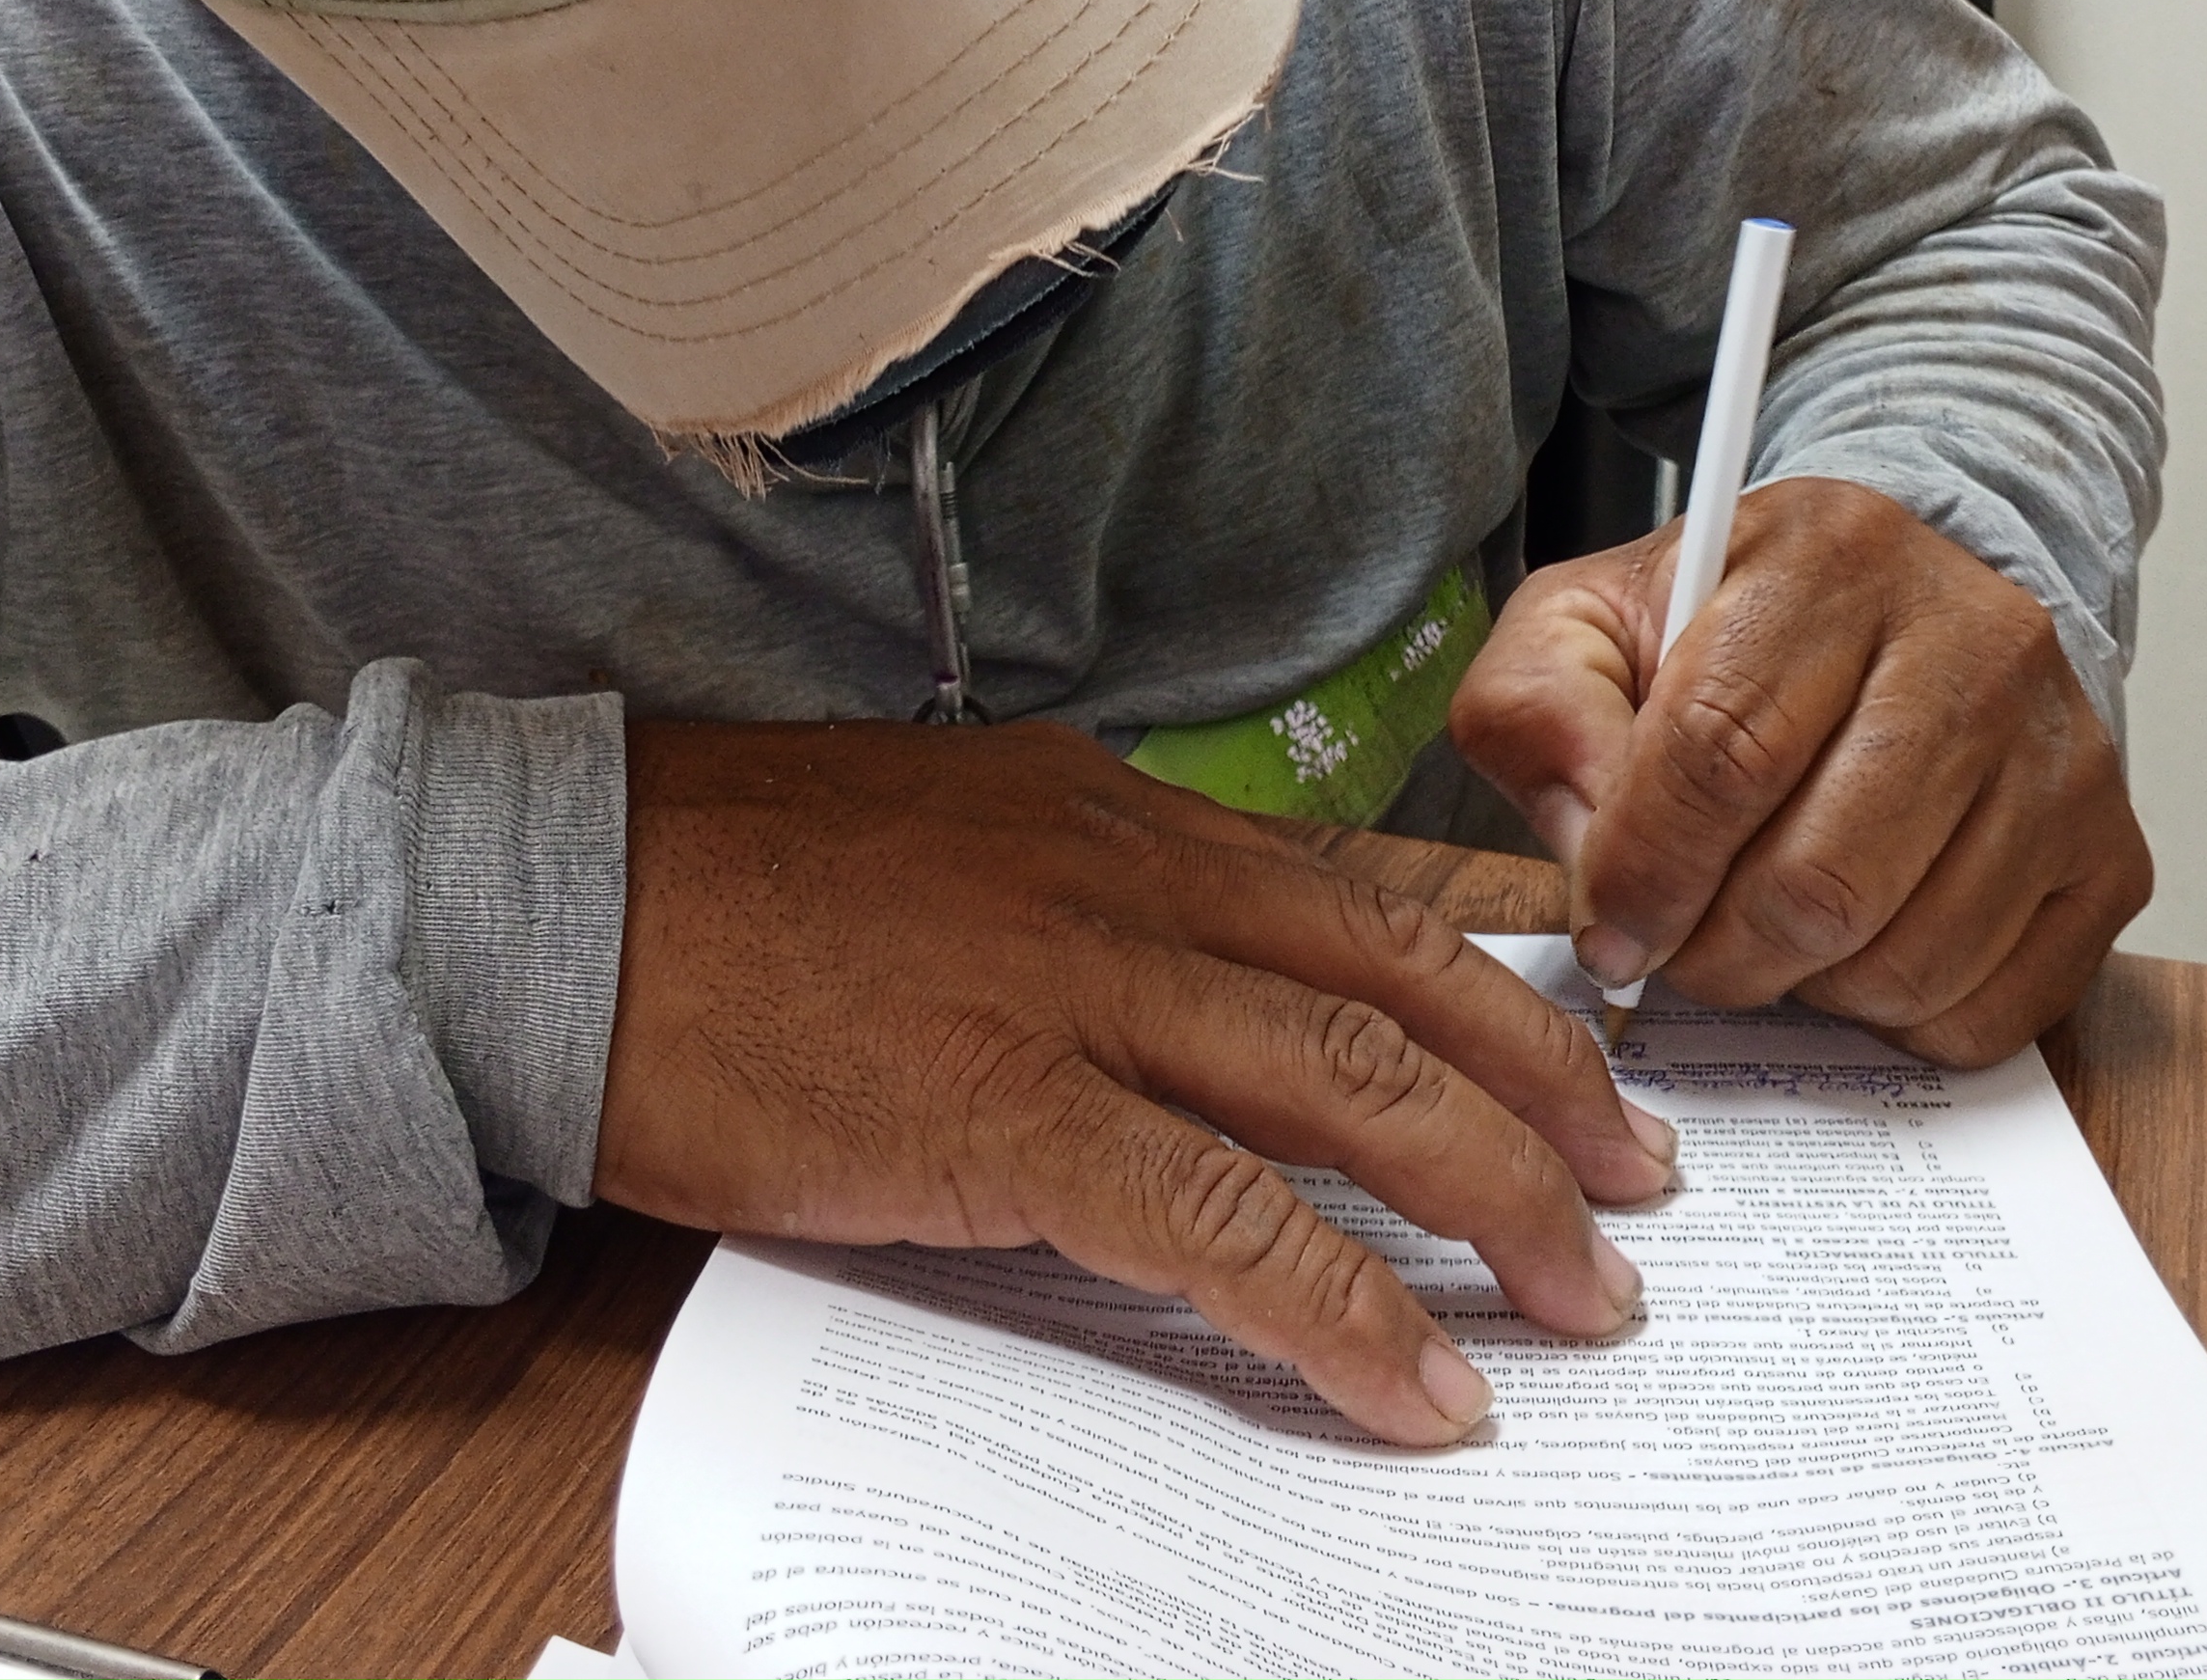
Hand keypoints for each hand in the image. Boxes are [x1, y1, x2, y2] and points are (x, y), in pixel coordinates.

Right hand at [593, 719, 1676, 1445]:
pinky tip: (1415, 1385)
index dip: (1503, 971)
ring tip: (1583, 1299)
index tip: (1591, 1039)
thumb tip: (1194, 982)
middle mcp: (1129, 882)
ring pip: (1351, 1089)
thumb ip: (1087, 897)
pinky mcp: (1003, 1114)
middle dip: (1551, 1092)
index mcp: (1119, 819)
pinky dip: (1341, 1310)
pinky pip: (1223, 1222)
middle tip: (1642, 1185)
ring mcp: (1074, 992)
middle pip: (1405, 981)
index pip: (1365, 885)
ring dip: (1497, 1204)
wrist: (564, 900)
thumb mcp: (950, 842)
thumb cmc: (736, 887)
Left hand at [1449, 477, 2149, 1063]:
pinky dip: (1900, 1017)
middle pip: (1818, 879)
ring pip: (1905, 958)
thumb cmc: (1726, 636)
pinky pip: (1992, 1010)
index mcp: (1829, 555)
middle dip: (1716, 951)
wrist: (1890, 620)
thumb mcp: (1587, 625)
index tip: (1609, 927)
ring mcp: (2062, 751)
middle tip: (1681, 944)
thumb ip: (1539, 707)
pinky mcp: (2110, 854)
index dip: (1643, 872)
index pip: (1720, 751)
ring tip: (1766, 928)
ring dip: (1804, 986)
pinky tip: (1859, 944)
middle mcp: (1975, 638)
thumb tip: (1592, 848)